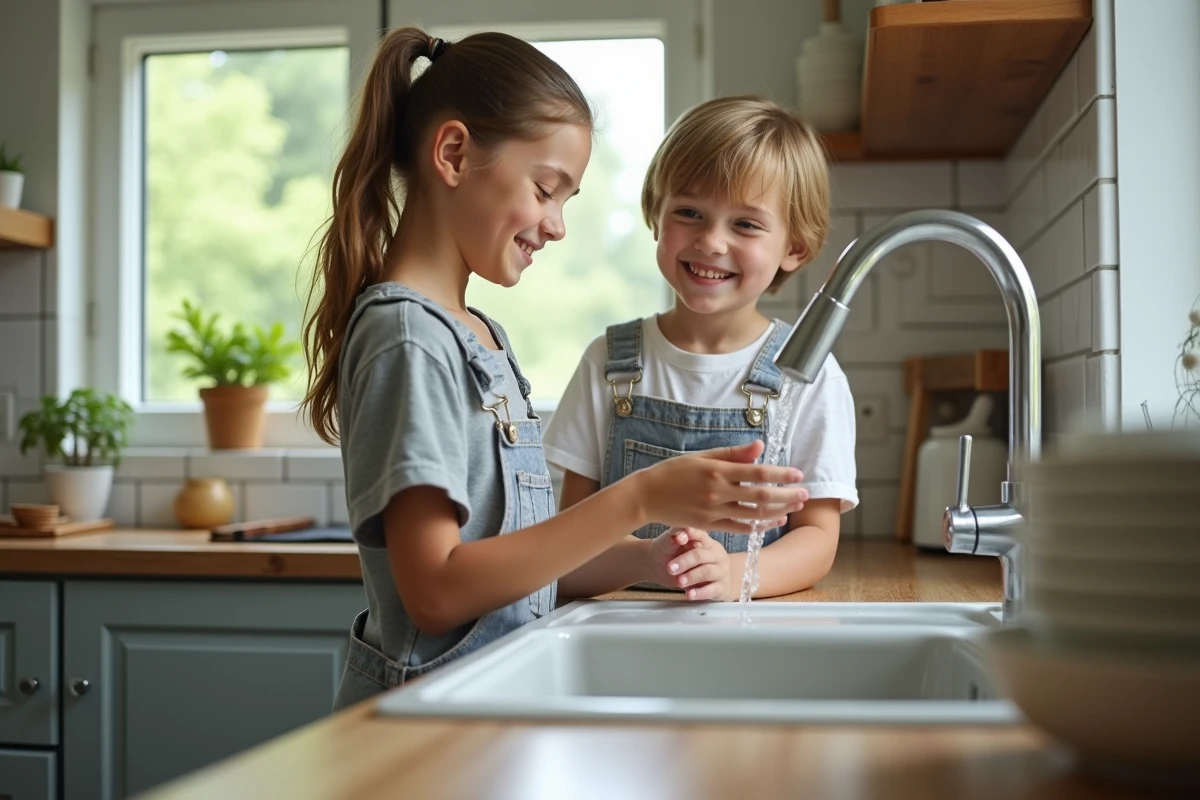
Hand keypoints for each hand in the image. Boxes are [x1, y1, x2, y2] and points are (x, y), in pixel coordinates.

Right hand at [634, 440, 807, 532]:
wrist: (646, 496)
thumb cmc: (673, 471)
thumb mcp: (701, 456)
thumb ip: (733, 454)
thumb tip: (760, 446)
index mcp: (717, 470)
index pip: (757, 472)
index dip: (781, 474)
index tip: (798, 474)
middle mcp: (717, 492)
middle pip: (761, 496)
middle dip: (786, 495)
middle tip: (804, 494)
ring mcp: (713, 511)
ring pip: (753, 514)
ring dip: (778, 512)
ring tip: (793, 507)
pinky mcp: (709, 525)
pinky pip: (739, 527)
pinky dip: (758, 525)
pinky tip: (772, 521)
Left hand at [646, 528, 734, 600]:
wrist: (683, 580)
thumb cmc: (679, 558)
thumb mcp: (674, 547)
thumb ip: (675, 538)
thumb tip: (678, 537)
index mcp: (707, 541)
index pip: (700, 534)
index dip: (691, 535)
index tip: (679, 538)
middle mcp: (716, 555)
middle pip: (701, 555)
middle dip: (685, 561)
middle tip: (670, 568)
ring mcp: (721, 571)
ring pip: (707, 572)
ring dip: (692, 577)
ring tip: (679, 582)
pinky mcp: (721, 588)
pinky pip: (711, 590)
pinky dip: (699, 593)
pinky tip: (689, 594)